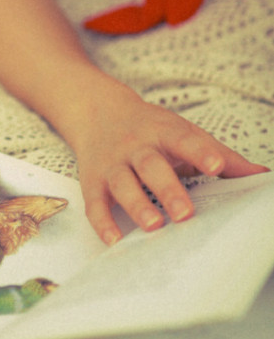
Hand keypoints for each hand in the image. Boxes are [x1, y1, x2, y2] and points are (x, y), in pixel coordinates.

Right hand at [72, 80, 269, 245]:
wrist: (97, 110)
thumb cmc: (147, 126)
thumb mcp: (181, 130)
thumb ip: (217, 153)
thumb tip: (259, 175)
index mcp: (161, 131)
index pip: (183, 139)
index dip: (200, 152)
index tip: (216, 166)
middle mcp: (135, 146)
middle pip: (151, 164)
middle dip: (168, 188)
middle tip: (185, 212)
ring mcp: (112, 163)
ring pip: (122, 182)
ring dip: (137, 204)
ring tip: (154, 225)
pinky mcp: (93, 180)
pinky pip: (95, 202)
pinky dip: (102, 222)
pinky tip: (115, 240)